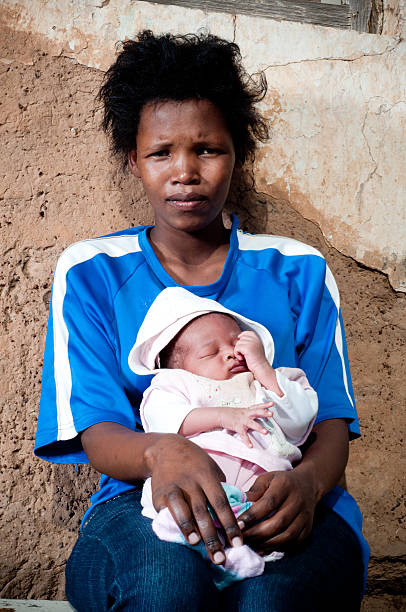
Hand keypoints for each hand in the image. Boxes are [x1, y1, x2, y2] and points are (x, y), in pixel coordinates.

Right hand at [145, 434, 242, 563]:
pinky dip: (175, 524)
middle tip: (220, 559)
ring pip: (184, 511)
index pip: (221, 503)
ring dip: (192, 530)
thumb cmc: (195, 464)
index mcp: (208, 476)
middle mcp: (191, 482)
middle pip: (204, 512)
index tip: (238, 543)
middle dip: (212, 537)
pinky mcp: (159, 494)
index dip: (230, 524)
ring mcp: (175, 487)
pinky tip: (181, 537)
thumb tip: (235, 515)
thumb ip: (220, 490)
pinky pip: (168, 512)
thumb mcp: (211, 469)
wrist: (166, 448)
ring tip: (198, 546)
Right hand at [219, 403, 273, 446]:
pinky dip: (247, 441)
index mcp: (248, 410)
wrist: (220, 414)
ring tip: (266, 432)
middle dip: (264, 413)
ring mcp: (242, 420)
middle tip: (271, 414)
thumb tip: (260, 418)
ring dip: (259, 428)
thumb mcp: (241, 412)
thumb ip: (250, 414)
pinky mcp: (238, 427)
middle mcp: (246, 414)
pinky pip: (243, 435)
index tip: (272, 403)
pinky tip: (250, 446)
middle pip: (257, 412)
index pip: (258, 406)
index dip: (265, 404)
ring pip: (252, 423)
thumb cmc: (231, 414)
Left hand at [234, 331, 267, 373]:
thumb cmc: (256, 360)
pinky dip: (237, 354)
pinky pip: (236, 348)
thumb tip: (239, 336)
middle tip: (244, 354)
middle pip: (241, 339)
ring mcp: (251, 343)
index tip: (242, 345)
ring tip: (244, 357)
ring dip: (238, 351)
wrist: (260, 368)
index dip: (242, 337)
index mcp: (257, 339)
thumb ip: (249, 342)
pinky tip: (242, 358)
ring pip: (238, 344)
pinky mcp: (247, 348)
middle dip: (240, 346)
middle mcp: (255, 339)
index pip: (247, 333)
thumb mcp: (255, 348)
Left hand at [237, 468, 317, 552]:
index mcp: (285, 486)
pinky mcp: (308, 529)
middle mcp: (297, 502)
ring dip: (267, 543)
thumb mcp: (267, 479)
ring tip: (251, 544)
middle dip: (257, 533)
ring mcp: (305, 517)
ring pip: (287, 535)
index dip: (253, 515)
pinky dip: (278, 548)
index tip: (238, 524)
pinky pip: (294, 543)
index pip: (269, 503)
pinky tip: (264, 548)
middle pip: (278, 522)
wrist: (307, 486)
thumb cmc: (281, 482)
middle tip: (242, 538)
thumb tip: (239, 505)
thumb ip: (254, 491)